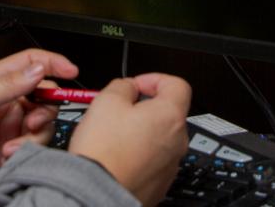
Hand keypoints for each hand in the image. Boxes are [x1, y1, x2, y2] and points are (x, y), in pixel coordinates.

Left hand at [0, 48, 77, 201]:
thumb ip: (8, 83)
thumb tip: (38, 69)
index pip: (31, 63)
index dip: (53, 63)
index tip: (71, 71)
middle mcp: (6, 102)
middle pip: (44, 95)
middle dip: (45, 107)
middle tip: (34, 119)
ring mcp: (10, 126)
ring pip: (43, 122)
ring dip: (34, 133)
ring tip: (14, 143)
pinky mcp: (12, 149)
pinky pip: (34, 145)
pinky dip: (26, 150)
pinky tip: (8, 154)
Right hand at [68, 74, 190, 206]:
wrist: (97, 194)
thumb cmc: (103, 152)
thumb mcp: (107, 101)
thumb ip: (123, 86)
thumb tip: (128, 87)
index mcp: (170, 117)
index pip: (177, 85)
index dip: (155, 79)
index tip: (136, 85)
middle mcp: (177, 142)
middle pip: (167, 113)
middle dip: (144, 108)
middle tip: (119, 110)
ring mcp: (170, 165)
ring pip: (159, 138)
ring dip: (141, 132)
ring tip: (113, 136)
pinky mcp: (159, 184)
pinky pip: (152, 161)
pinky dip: (138, 155)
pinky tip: (117, 156)